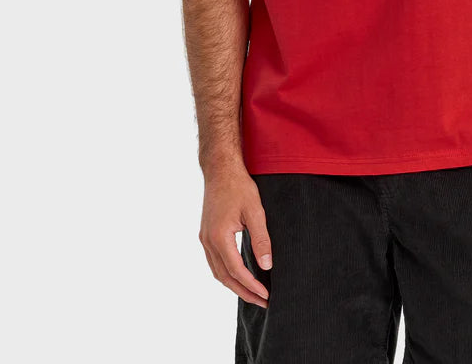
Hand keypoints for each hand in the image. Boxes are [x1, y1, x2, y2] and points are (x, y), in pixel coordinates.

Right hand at [198, 165, 272, 305]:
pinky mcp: (206, 234)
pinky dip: (226, 273)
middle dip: (243, 292)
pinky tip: (238, 275)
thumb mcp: (255, 211)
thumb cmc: (239, 186)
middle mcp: (208, 241)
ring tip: (252, 294)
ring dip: (234, 285)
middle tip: (262, 301)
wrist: (220, 169)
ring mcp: (204, 238)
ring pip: (217, 271)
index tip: (266, 295)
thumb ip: (261, 239)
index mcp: (219, 237)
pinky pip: (214, 262)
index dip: (251, 285)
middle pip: (224, 277)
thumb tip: (267, 265)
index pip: (236, 271)